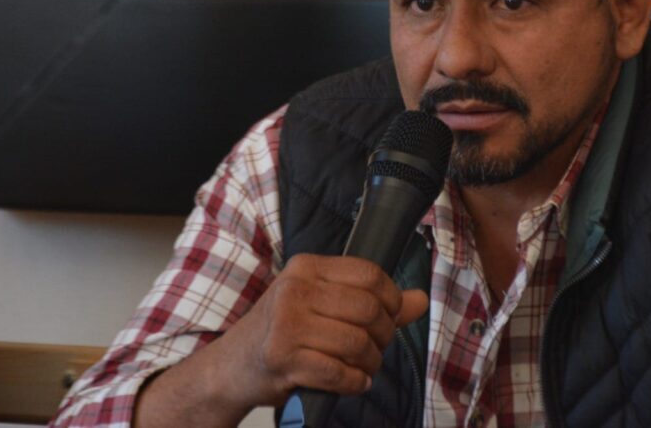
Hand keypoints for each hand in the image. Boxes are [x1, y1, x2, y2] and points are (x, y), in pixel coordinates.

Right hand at [133, 254, 427, 426]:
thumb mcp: (322, 305)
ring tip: (364, 367)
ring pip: (357, 343)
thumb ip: (374, 301)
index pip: (370, 274)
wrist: (230, 367)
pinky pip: (340, 372)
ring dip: (370, 362)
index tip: (389, 317)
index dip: (391, 299)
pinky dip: (355, 382)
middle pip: (369, 309)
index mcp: (307, 267)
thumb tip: (420, 299)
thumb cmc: (281, 332)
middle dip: (384, 335)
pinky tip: (353, 381)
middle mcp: (296, 289)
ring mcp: (287, 324)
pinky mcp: (283, 359)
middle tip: (377, 348)